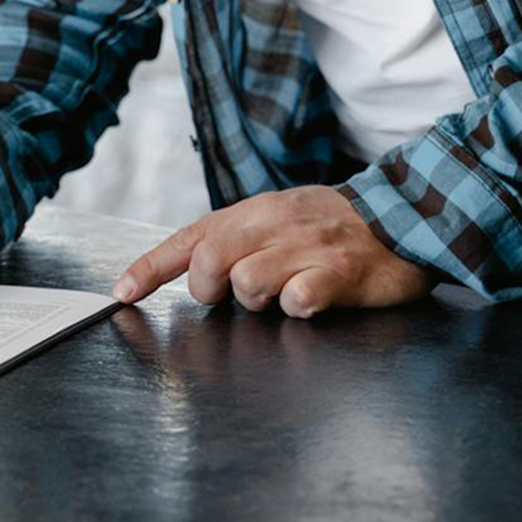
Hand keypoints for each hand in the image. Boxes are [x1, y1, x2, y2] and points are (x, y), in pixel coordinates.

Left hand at [112, 186, 433, 317]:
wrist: (399, 214)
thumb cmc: (322, 226)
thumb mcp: (269, 220)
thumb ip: (227, 241)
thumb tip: (180, 269)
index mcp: (249, 214)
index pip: (187, 239)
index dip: (149, 267)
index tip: (121, 293)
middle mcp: (271, 226)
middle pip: (209, 260)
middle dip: (207, 287)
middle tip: (230, 294)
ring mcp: (305, 248)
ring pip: (247, 283)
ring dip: (255, 300)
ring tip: (282, 292)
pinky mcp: (340, 272)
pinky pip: (299, 298)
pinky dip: (296, 306)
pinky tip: (310, 299)